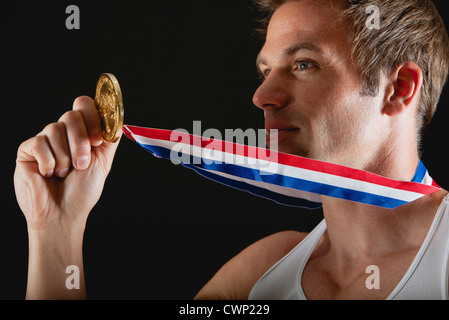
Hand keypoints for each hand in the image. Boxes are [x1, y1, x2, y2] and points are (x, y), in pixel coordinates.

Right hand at [14, 96, 120, 298]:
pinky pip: (39, 143)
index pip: (85, 106)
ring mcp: (45, 140)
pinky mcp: (27, 150)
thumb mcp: (103, 161)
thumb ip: (109, 137)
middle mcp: (63, 133)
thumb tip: (115, 116)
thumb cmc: (82, 192)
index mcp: (82, 133)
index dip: (92, 118)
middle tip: (81, 164)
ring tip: (64, 173)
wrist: (63, 214)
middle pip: (71, 115)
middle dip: (80, 141)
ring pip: (55, 128)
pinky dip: (49, 162)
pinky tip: (49, 174)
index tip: (97, 140)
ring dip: (65, 157)